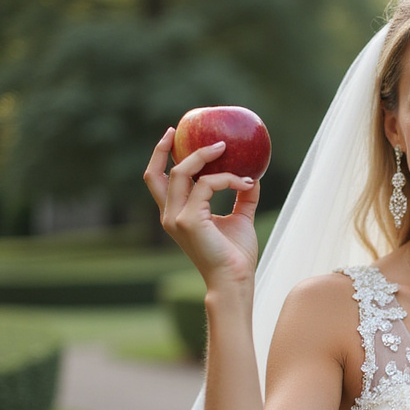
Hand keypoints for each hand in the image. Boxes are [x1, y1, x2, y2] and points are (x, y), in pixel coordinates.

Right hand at [143, 127, 260, 289]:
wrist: (235, 279)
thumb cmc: (236, 254)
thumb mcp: (240, 219)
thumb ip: (242, 197)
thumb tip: (253, 175)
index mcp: (176, 214)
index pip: (158, 181)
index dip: (161, 157)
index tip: (173, 137)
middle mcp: (170, 215)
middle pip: (157, 174)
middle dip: (166, 149)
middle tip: (182, 130)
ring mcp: (176, 217)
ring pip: (182, 172)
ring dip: (205, 156)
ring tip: (226, 148)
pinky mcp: (189, 220)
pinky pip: (206, 185)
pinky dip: (227, 178)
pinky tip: (245, 182)